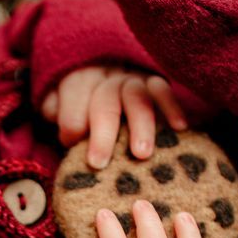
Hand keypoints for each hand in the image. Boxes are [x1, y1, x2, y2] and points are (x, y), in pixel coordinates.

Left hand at [42, 65, 188, 169]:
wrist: (104, 73)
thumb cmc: (80, 104)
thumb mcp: (59, 101)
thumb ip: (56, 110)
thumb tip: (65, 126)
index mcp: (78, 80)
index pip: (74, 99)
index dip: (70, 121)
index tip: (71, 143)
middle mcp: (107, 77)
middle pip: (105, 101)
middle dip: (101, 133)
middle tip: (98, 164)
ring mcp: (133, 80)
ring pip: (137, 97)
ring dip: (140, 125)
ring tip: (142, 154)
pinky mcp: (155, 83)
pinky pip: (165, 91)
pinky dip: (172, 107)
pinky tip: (180, 127)